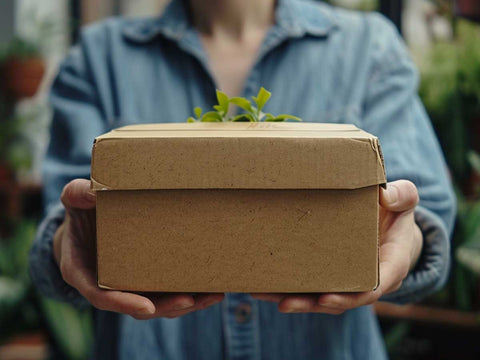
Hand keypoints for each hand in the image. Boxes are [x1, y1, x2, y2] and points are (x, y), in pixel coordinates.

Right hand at [54, 179, 223, 319]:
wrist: (89, 219)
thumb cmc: (80, 209)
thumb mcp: (73, 198)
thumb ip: (77, 194)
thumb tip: (91, 190)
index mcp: (84, 273)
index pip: (102, 297)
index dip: (124, 304)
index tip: (147, 307)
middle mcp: (107, 285)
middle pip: (137, 306)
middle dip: (165, 307)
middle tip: (190, 300)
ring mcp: (130, 284)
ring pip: (158, 303)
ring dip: (186, 303)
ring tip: (212, 296)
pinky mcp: (147, 279)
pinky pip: (167, 291)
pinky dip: (190, 292)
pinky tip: (213, 287)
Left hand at [251, 180, 421, 313]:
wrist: (392, 227)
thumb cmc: (397, 214)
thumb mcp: (405, 201)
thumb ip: (402, 196)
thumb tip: (385, 195)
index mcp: (390, 265)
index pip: (373, 287)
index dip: (350, 296)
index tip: (327, 298)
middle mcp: (368, 280)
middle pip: (341, 299)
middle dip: (312, 304)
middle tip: (286, 303)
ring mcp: (349, 281)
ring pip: (322, 298)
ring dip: (294, 300)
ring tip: (264, 295)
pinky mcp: (333, 275)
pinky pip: (313, 286)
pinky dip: (290, 289)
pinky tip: (264, 286)